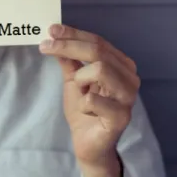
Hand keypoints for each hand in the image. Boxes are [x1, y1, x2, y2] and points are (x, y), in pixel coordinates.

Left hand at [40, 24, 138, 176]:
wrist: (88, 145)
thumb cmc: (85, 113)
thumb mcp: (73, 81)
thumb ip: (69, 60)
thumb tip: (56, 36)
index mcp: (121, 66)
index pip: (98, 42)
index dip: (73, 34)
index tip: (51, 30)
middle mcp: (129, 79)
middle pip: (99, 51)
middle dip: (69, 46)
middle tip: (46, 46)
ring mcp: (128, 98)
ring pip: (101, 69)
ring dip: (80, 78)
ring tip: (79, 90)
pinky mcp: (121, 117)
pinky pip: (93, 99)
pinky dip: (82, 103)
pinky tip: (86, 110)